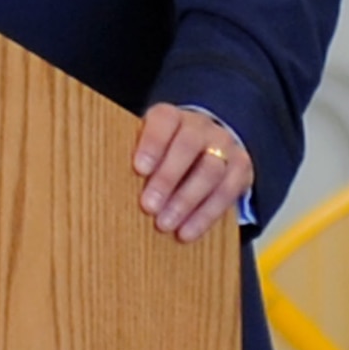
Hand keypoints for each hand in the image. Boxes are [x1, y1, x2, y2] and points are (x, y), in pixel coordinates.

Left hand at [132, 103, 250, 243]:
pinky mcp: (241, 168)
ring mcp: (224, 145)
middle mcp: (200, 126)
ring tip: (165, 224)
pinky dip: (205, 215)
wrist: (207, 147)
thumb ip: (136, 160)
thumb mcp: (149, 147)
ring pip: (210, 170)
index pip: (163, 120)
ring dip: (186, 200)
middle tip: (149, 206)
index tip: (139, 169)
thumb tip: (106, 184)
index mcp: (172, 117)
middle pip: (188, 146)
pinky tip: (187, 232)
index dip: (152, 144)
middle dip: (167, 178)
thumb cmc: (165, 152)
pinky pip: (227, 192)